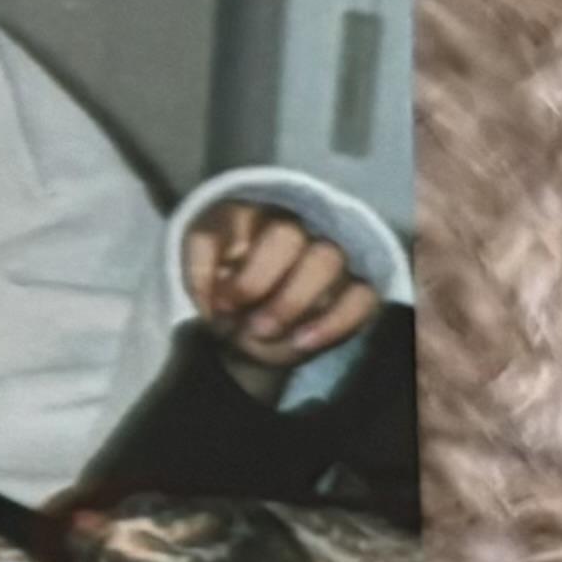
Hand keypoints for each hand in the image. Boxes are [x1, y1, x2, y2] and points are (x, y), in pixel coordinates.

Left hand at [186, 202, 381, 390]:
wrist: (254, 335)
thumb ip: (200, 282)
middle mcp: (292, 228)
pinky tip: (303, 342)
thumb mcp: (201, 291)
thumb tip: (211, 297)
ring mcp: (329, 255)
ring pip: (326, 259)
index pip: (232, 218)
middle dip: (256, 282)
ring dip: (292, 301)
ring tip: (263, 333)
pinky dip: (334, 322)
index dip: (218, 261)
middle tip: (237, 318)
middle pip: (285, 234)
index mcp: (246, 219)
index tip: (213, 305)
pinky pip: (362, 296)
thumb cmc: (228, 301)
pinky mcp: (360, 287)